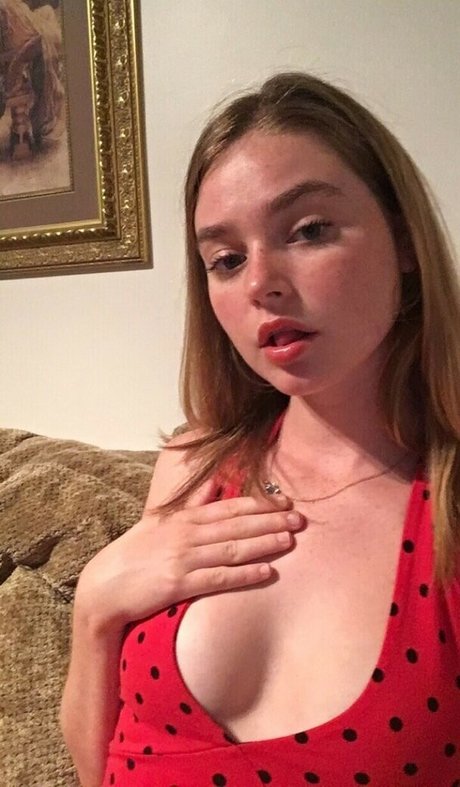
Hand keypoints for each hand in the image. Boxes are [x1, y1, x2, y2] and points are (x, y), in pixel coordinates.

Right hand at [74, 481, 305, 631]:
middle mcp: (187, 535)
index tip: (285, 503)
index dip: (260, 504)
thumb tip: (214, 484)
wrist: (104, 586)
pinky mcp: (179, 584)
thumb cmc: (136, 554)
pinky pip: (219, 578)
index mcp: (184, 518)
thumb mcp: (161, 523)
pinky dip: (245, 575)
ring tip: (290, 541)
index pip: (229, 507)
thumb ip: (190, 505)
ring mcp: (183, 558)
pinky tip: (267, 572)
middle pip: (237, 525)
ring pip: (233, 548)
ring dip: (264, 544)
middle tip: (300, 520)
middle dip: (271, 521)